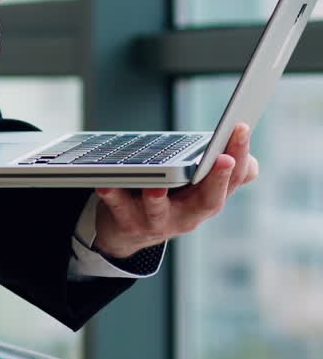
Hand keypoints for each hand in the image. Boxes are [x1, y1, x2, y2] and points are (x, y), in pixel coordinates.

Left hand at [92, 123, 258, 258]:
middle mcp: (189, 215)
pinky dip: (114, 197)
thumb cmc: (171, 197)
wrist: (130, 231)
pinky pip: (120, 210)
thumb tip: (249, 162)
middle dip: (218, 180)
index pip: (234, 178)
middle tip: (224, 159)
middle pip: (209, 201)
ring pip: (160, 213)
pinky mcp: (129, 223)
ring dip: (159, 199)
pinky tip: (107, 185)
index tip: (240, 127)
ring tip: (157, 186)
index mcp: (209, 199)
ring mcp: (159, 222)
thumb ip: (222, 171)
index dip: (241, 154)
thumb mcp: (198, 186)